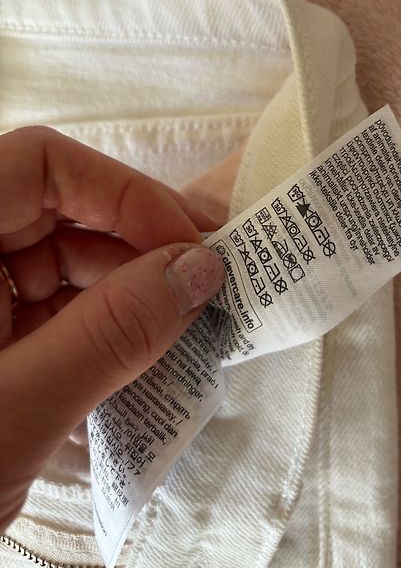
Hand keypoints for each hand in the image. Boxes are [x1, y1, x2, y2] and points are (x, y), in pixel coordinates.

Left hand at [0, 126, 224, 530]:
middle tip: (205, 286)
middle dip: (137, 245)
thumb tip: (202, 269)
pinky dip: (107, 328)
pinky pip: (59, 311)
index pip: (40, 165)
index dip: (122, 192)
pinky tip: (145, 353)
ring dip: (130, 291)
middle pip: (60, 211)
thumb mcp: (14, 411)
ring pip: (65, 264)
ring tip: (184, 327)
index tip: (189, 245)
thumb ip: (110, 334)